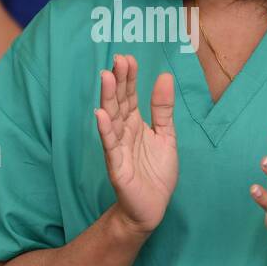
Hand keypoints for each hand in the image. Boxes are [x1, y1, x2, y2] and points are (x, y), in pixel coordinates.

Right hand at [93, 54, 177, 236]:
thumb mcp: (166, 135)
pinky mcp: (117, 166)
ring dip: (108, 98)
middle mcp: (124, 132)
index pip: (130, 96)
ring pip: (112, 119)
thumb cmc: (156, 172)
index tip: (128, 58)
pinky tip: (100, 114)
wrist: (152, 207)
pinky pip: (110, 145)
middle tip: (118, 60)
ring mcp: (118, 148)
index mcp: (136, 123)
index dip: (129, 78)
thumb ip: (163, 108)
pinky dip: (105, 129)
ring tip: (107, 77)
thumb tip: (164, 76)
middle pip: (119, 102)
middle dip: (119, 81)